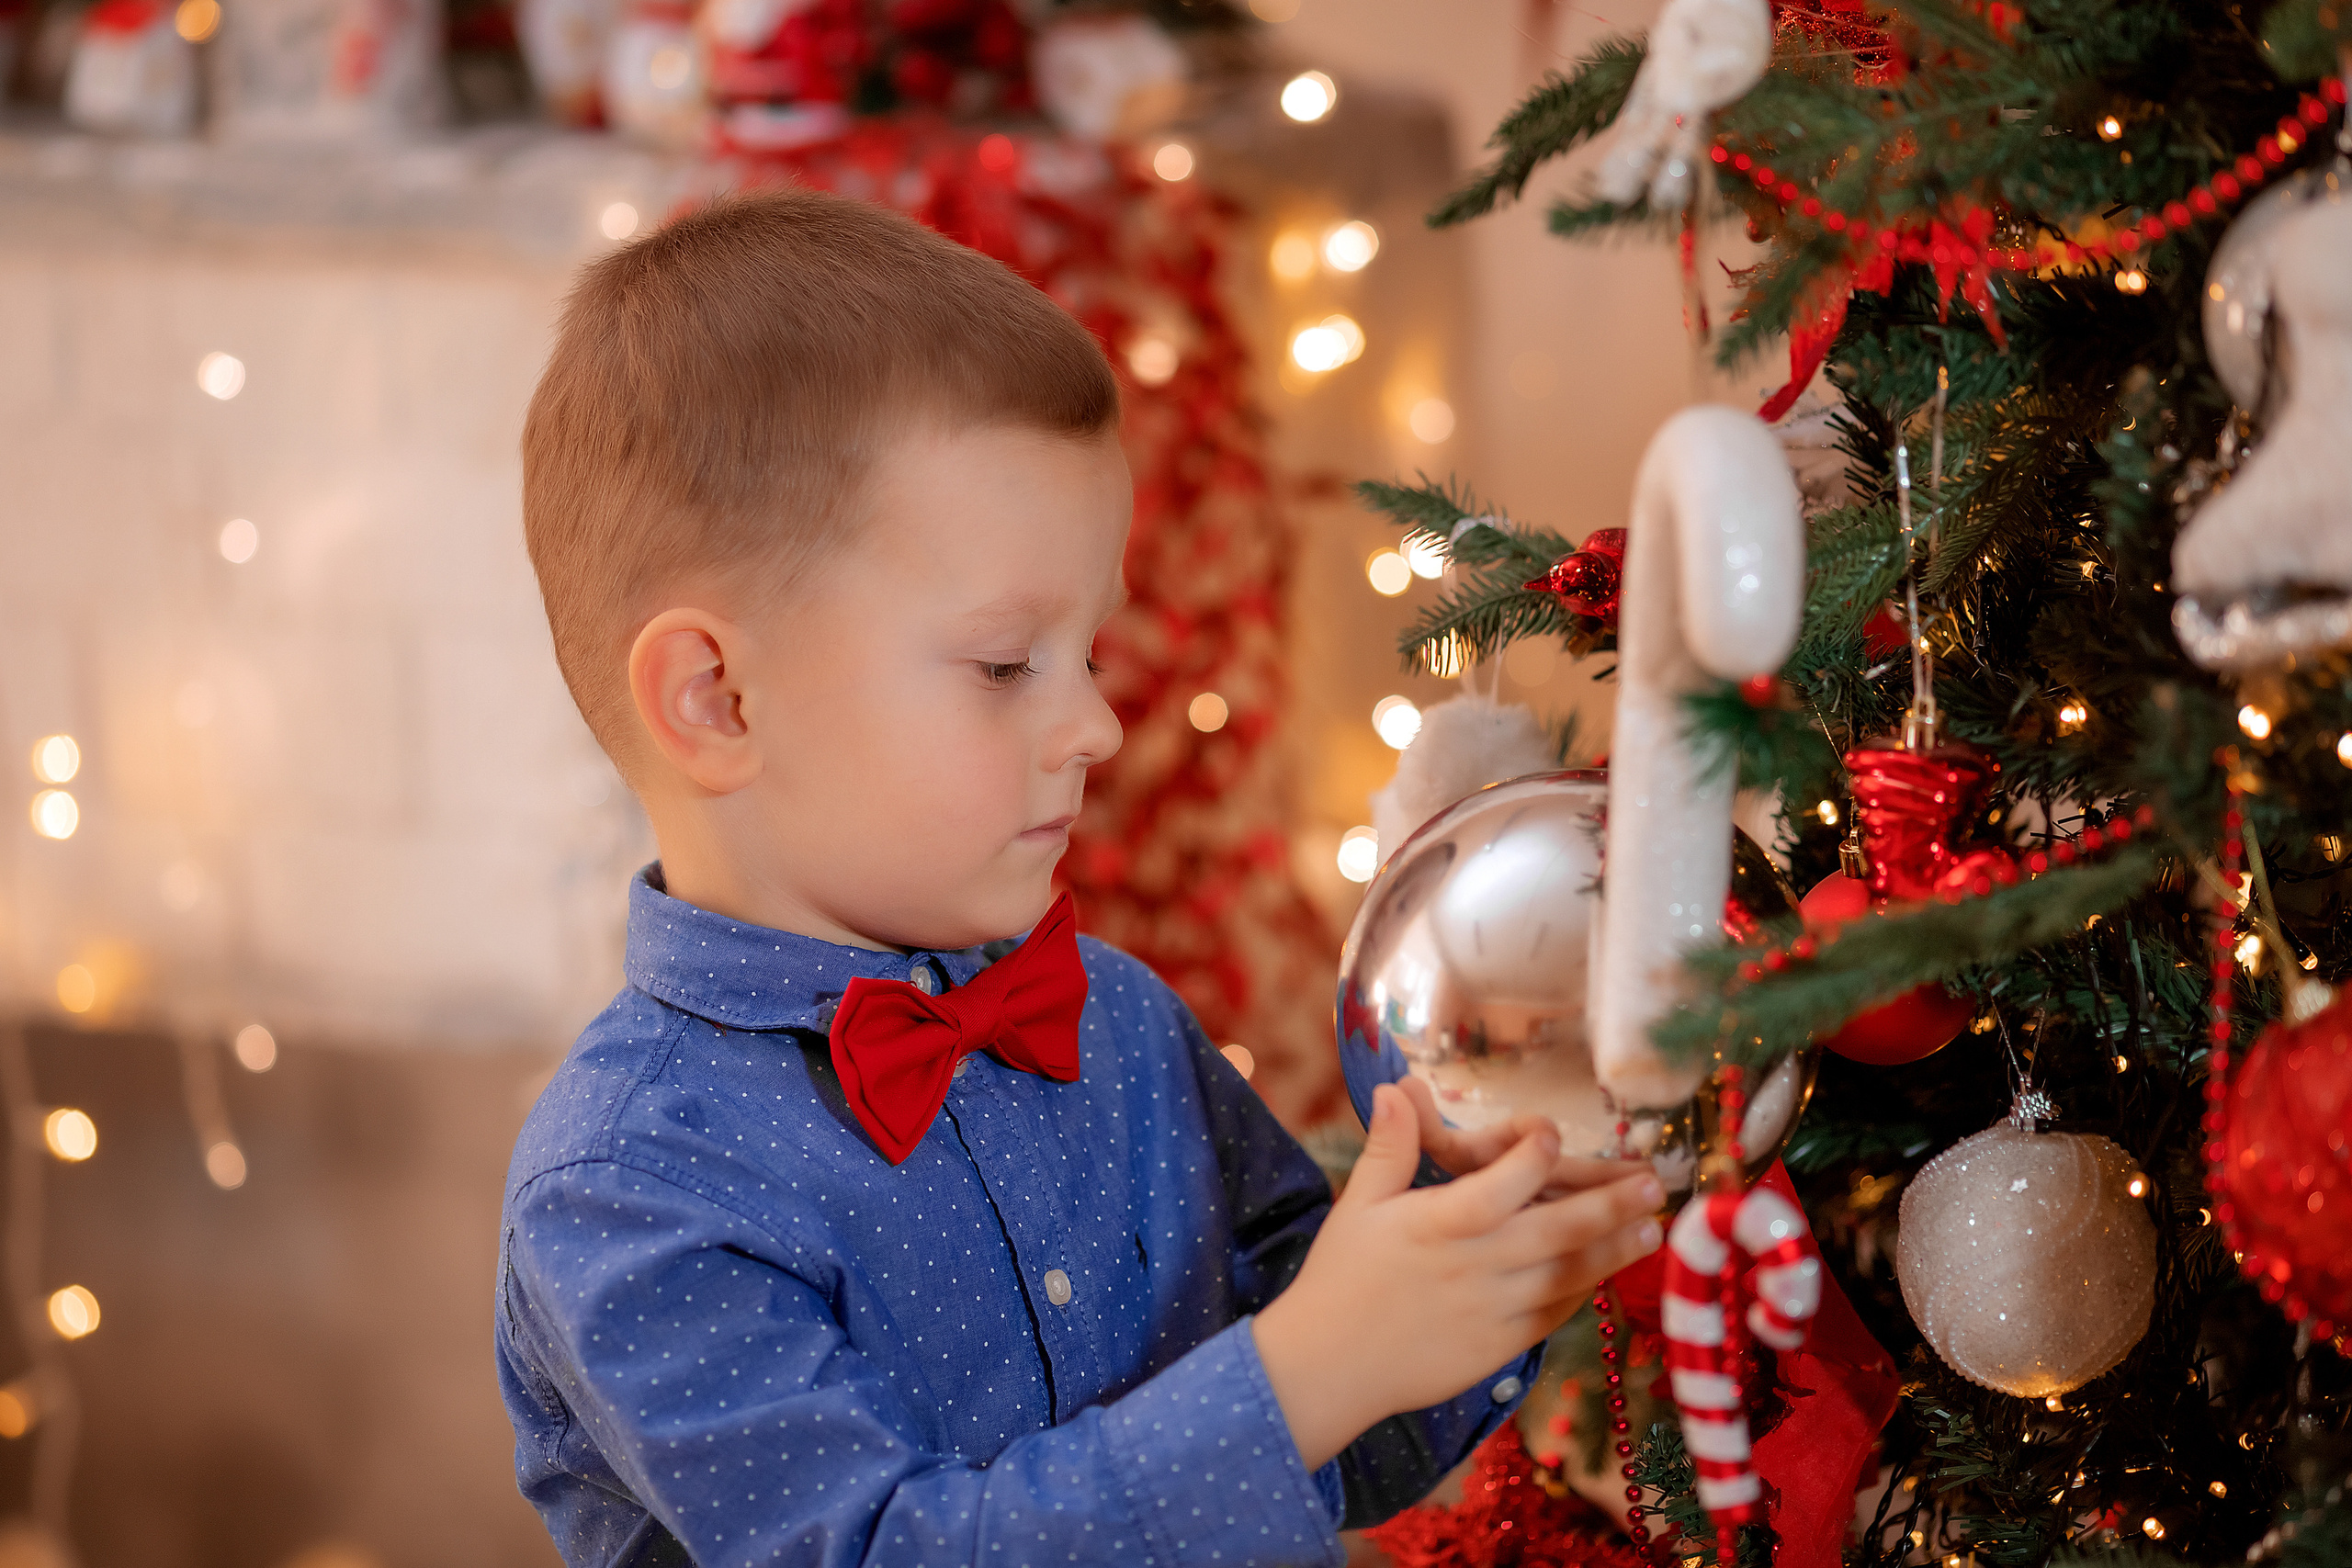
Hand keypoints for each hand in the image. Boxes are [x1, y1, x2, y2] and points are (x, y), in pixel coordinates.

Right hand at [1253, 1083, 1665, 1470]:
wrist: (1330, 1366)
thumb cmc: (1340, 1277)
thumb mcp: (1358, 1204)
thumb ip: (1390, 1146)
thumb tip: (1396, 1087)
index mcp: (1437, 1223)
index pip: (1499, 1184)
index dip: (1531, 1155)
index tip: (1555, 1132)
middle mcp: (1473, 1265)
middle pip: (1553, 1231)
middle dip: (1608, 1206)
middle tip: (1654, 1183)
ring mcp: (1491, 1310)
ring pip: (1565, 1276)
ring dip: (1612, 1251)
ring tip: (1652, 1231)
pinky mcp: (1499, 1347)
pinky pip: (1551, 1315)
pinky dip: (1581, 1292)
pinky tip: (1604, 1273)